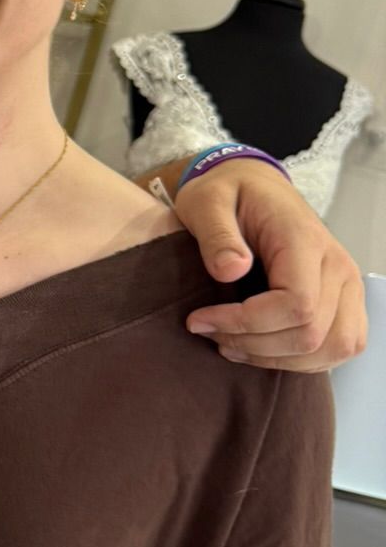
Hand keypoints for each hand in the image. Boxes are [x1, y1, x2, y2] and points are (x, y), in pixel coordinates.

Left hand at [175, 161, 365, 370]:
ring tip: (230, 345)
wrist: (254, 187)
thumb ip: (216, 233)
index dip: (245, 325)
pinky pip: (338, 347)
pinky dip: (300, 360)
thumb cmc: (229, 194)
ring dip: (276, 359)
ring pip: (330, 349)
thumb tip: (231, 270)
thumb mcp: (207, 201)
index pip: (296, 305)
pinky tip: (260, 349)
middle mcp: (338, 266)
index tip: (199, 320)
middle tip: (209, 333)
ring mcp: (347, 287)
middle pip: (311, 334)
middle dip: (254, 346)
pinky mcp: (346, 303)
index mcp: (305, 240)